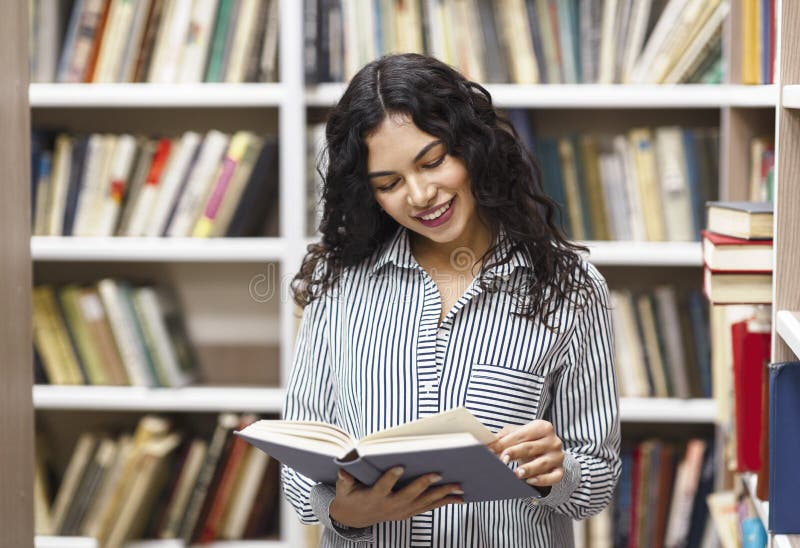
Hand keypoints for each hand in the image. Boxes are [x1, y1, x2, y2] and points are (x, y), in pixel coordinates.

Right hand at [328, 467, 464, 527]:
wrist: (353, 518)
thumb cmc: (350, 497)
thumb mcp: (343, 488)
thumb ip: (345, 480)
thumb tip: (343, 470)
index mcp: (374, 497)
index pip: (383, 487)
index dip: (390, 478)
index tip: (400, 466)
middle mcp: (390, 506)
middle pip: (410, 495)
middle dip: (424, 484)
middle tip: (438, 473)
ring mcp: (401, 511)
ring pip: (424, 503)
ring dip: (442, 495)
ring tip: (459, 487)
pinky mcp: (408, 513)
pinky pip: (428, 507)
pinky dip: (443, 502)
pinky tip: (458, 497)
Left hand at [486, 420, 564, 486]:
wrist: (548, 451)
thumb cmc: (529, 441)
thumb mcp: (519, 434)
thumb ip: (505, 436)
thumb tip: (490, 441)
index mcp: (542, 427)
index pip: (520, 435)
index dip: (504, 442)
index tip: (490, 449)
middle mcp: (553, 441)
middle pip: (530, 448)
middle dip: (514, 453)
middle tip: (502, 460)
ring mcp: (558, 456)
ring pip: (541, 463)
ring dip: (528, 469)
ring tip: (516, 473)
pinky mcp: (560, 470)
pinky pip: (553, 477)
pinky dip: (542, 480)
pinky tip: (530, 481)